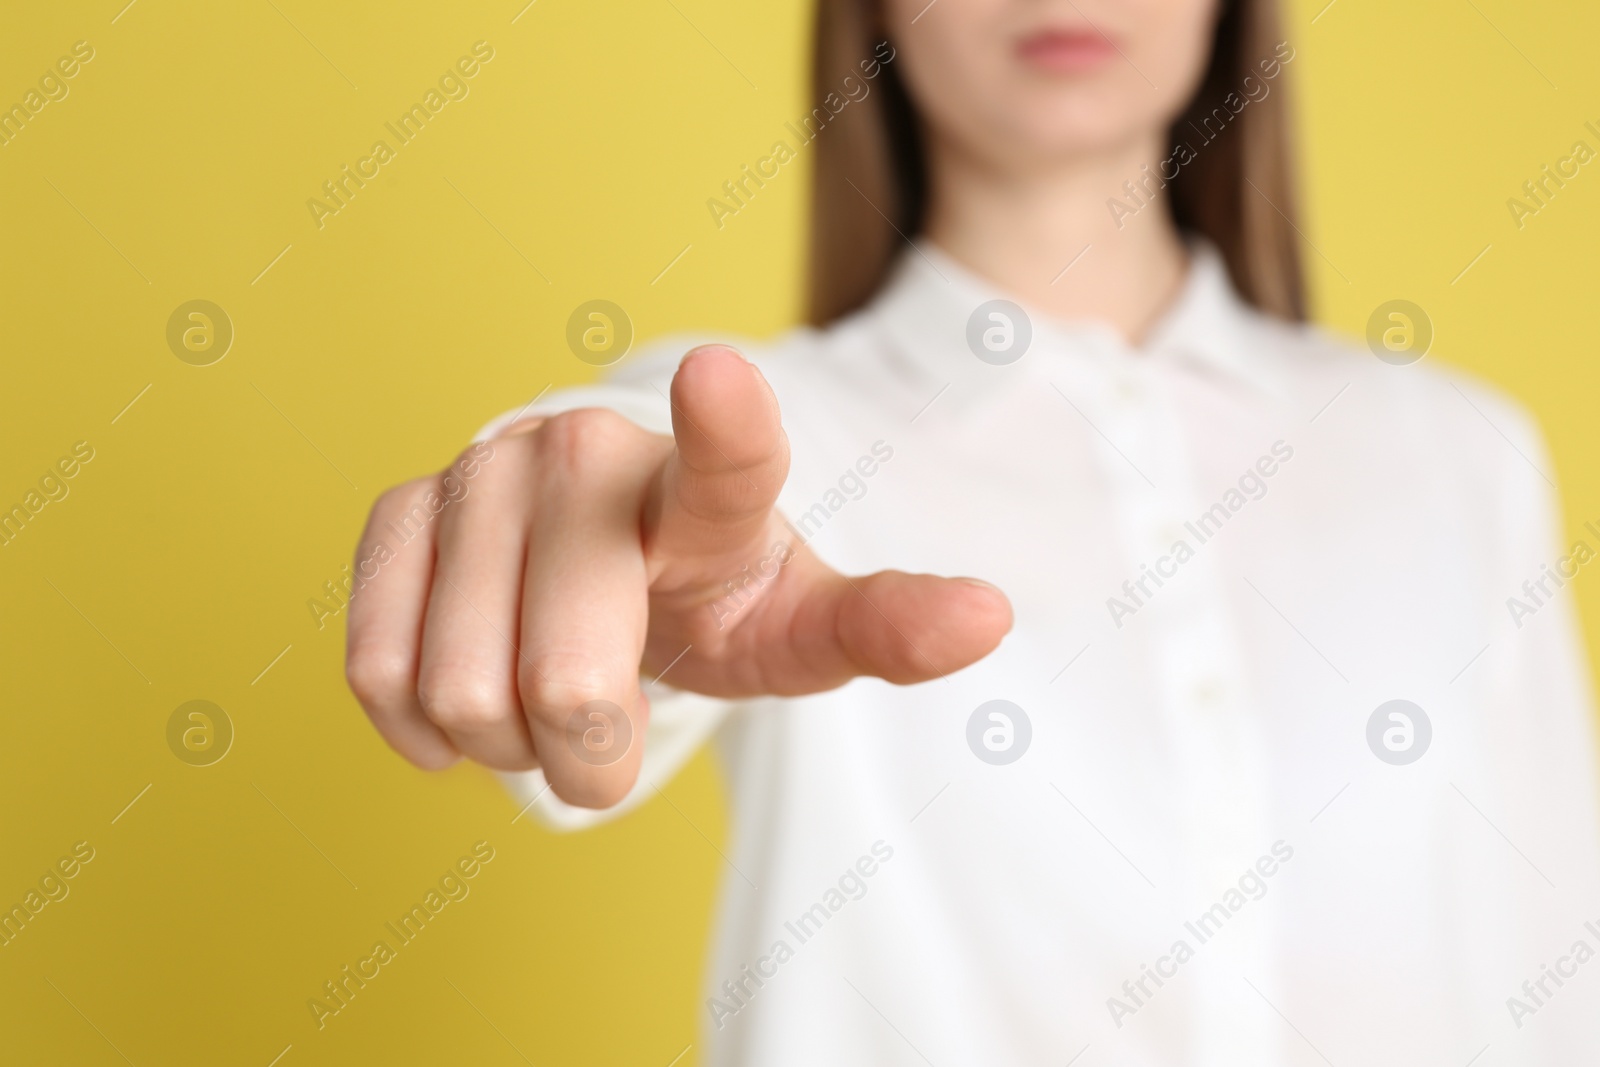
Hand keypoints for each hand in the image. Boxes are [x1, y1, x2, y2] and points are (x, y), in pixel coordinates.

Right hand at [345, 345, 1012, 806]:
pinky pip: (378, 669)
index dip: (724, 428)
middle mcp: (585, 456)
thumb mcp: (797, 625)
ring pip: (464, 689)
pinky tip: (465, 698)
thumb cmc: (712, 598)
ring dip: (507, 742)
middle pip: (568, 678)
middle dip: (589, 750)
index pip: (728, 463)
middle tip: (606, 733)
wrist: (602, 572)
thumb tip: (992, 617)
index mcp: (707, 490)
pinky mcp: (397, 510)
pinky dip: (424, 725)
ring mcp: (480, 475)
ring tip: (544, 701)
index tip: (721, 378)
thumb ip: (884, 625)